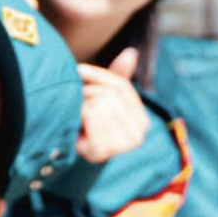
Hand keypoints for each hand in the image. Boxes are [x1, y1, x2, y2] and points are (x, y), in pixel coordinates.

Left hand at [74, 50, 148, 165]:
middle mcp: (138, 133)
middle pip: (108, 94)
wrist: (76, 163)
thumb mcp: (107, 103)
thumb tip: (130, 52)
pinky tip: (76, 126)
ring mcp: (123, 144)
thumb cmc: (92, 127)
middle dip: (87, 93)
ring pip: (98, 103)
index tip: (78, 70)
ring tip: (77, 116)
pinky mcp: (104, 150)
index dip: (98, 75)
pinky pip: (90, 115)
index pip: (121, 86)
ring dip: (81, 105)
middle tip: (76, 102)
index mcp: (142, 119)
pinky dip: (79, 116)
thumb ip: (119, 78)